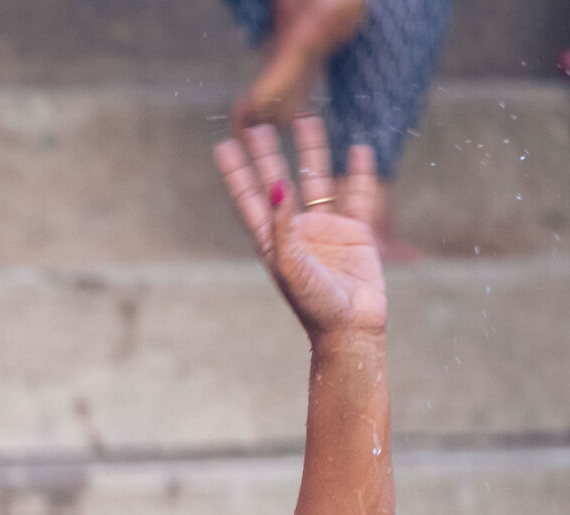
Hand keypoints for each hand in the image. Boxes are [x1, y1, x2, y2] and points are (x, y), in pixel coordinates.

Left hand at [215, 119, 385, 342]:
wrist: (350, 327)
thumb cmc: (313, 303)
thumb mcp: (290, 265)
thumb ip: (281, 227)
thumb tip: (276, 186)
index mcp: (272, 241)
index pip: (250, 199)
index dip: (237, 173)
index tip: (223, 146)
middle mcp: (296, 230)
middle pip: (278, 182)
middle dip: (267, 155)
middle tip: (258, 125)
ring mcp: (326, 228)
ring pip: (317, 180)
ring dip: (311, 152)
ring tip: (306, 120)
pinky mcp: (357, 232)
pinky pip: (357, 194)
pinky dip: (358, 172)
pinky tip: (357, 148)